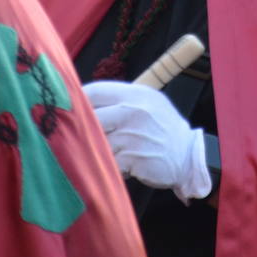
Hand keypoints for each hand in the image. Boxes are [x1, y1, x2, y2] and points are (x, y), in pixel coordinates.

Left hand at [83, 81, 211, 202]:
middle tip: (73, 135)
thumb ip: (121, 99)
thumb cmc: (163, 128)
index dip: (76, 101)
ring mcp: (132, 135)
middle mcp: (133, 111)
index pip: (94, 91)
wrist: (188, 157)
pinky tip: (111, 165)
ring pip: (95, 141)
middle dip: (80, 129)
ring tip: (97, 152)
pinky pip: (106, 161)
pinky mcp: (131, 158)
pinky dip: (104, 165)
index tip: (68, 110)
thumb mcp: (149, 102)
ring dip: (92, 149)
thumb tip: (84, 101)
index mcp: (135, 94)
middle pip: (89, 117)